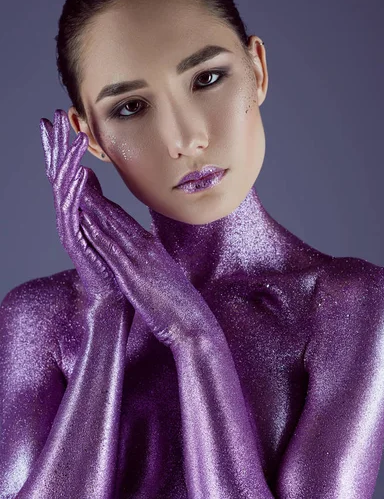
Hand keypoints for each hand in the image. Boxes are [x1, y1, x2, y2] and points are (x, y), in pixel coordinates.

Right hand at [39, 109, 131, 320]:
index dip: (62, 146)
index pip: (67, 170)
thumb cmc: (110, 260)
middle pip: (59, 173)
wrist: (111, 296)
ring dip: (67, 161)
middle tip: (51, 118)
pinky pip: (74, 211)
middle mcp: (69, 216)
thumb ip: (94, 198)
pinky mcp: (76, 242)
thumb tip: (87, 173)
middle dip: (56, 145)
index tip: (61, 120)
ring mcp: (70, 228)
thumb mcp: (105, 222)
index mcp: (77, 209)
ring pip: (64, 188)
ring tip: (71, 137)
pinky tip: (81, 171)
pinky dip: (77, 189)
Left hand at [78, 178, 222, 348]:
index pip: (125, 222)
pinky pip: (110, 248)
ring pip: (112, 226)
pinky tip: (84, 220)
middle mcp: (146, 246)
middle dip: (96, 196)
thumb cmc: (180, 304)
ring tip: (77, 189)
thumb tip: (145, 260)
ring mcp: (139, 258)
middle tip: (81, 177)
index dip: (107, 205)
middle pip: (116, 216)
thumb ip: (152, 265)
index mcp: (152, 247)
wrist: (191, 322)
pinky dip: (96, 232)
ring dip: (93, 207)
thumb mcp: (165, 277)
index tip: (94, 192)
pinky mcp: (132, 273)